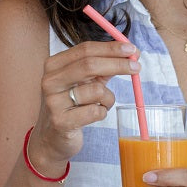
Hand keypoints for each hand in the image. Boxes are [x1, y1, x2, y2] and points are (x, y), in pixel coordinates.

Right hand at [26, 40, 137, 175]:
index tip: (131, 48)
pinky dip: (102, 112)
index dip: (110, 48)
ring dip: (108, 98)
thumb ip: (106, 66)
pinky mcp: (61, 122)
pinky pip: (96, 111)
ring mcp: (53, 102)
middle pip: (90, 65)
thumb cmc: (72, 105)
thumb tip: (133, 52)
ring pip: (96, 90)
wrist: (51, 138)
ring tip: (102, 104)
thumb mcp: (85, 82)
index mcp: (54, 65)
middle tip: (136, 67)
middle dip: (117, 64)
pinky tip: (94, 115)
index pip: (85, 49)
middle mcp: (50, 81)